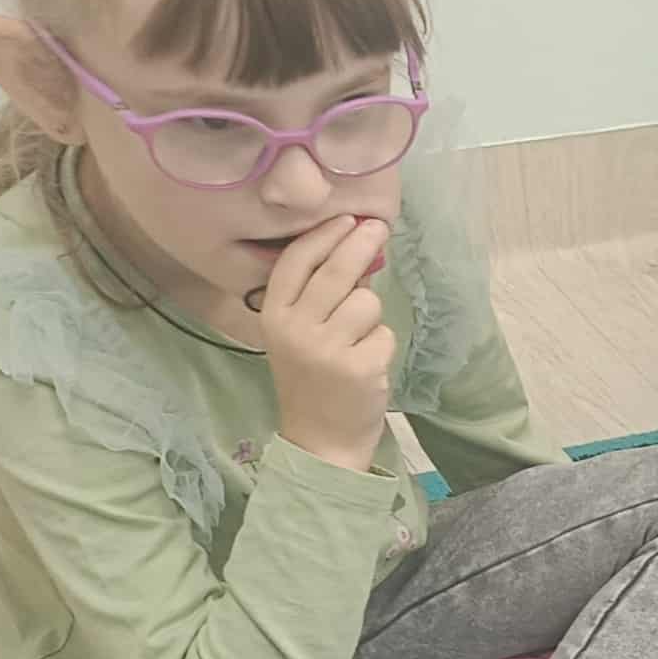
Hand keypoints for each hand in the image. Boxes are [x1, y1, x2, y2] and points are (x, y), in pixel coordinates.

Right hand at [262, 216, 395, 473]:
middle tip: (378, 227)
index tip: (347, 217)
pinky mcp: (359, 367)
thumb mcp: (297, 335)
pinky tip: (365, 366)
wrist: (319, 440)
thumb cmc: (312, 379)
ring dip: (371, 315)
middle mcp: (296, 329)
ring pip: (367, 302)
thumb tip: (356, 251)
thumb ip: (316, 298)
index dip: (324, 236)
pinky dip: (381, 345)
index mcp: (273, 316)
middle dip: (361, 243)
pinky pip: (384, 334)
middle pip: (337, 271)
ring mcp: (328, 349)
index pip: (297, 262)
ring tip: (357, 341)